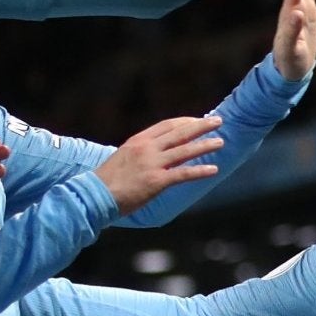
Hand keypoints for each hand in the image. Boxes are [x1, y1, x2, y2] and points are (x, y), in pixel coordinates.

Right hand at [96, 114, 223, 214]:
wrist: (95, 195)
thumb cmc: (107, 181)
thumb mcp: (123, 158)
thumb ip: (139, 153)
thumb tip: (153, 154)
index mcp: (139, 140)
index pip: (167, 125)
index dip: (186, 122)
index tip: (198, 120)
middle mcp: (147, 148)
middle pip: (180, 132)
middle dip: (201, 126)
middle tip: (218, 121)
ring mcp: (152, 164)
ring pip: (185, 150)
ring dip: (205, 145)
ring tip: (221, 142)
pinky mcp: (156, 181)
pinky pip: (183, 174)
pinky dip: (200, 171)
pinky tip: (214, 170)